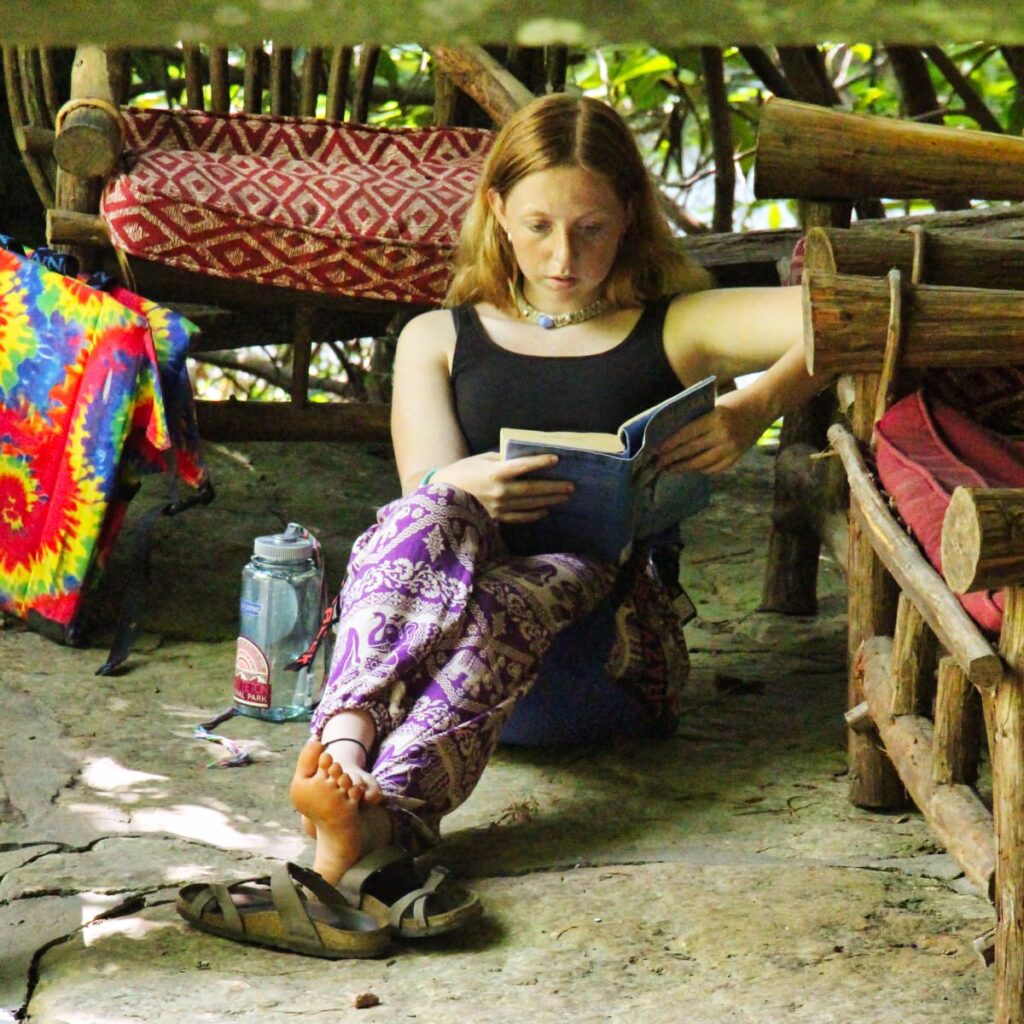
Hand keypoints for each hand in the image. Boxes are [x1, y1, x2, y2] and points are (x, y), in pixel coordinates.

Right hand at [434, 451, 573, 522]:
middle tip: (571, 485)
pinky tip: (545, 510)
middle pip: (533, 490)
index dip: (540, 462)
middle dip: (554, 487)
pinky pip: (520, 518)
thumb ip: (502, 459)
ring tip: (565, 496)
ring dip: (549, 500)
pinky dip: (534, 514)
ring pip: (530, 505)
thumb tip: (522, 457)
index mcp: (494, 472)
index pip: (523, 466)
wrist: (440, 496)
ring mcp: (499, 507)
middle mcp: (499, 491)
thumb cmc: (461, 472)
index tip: (556, 458)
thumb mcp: (481, 460)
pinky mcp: (496, 518)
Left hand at [656, 390, 765, 474]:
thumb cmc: (734, 401)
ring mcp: (732, 448)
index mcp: (716, 418)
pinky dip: (701, 470)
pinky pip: (715, 468)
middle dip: (672, 457)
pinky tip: (690, 469)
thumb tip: (671, 432)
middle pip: (692, 450)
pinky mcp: (737, 456)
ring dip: (684, 467)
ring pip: (702, 463)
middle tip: (658, 463)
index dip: (670, 443)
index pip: (687, 433)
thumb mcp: (714, 404)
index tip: (656, 449)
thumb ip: (697, 418)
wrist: (763, 405)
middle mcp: (724, 435)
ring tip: (670, 468)